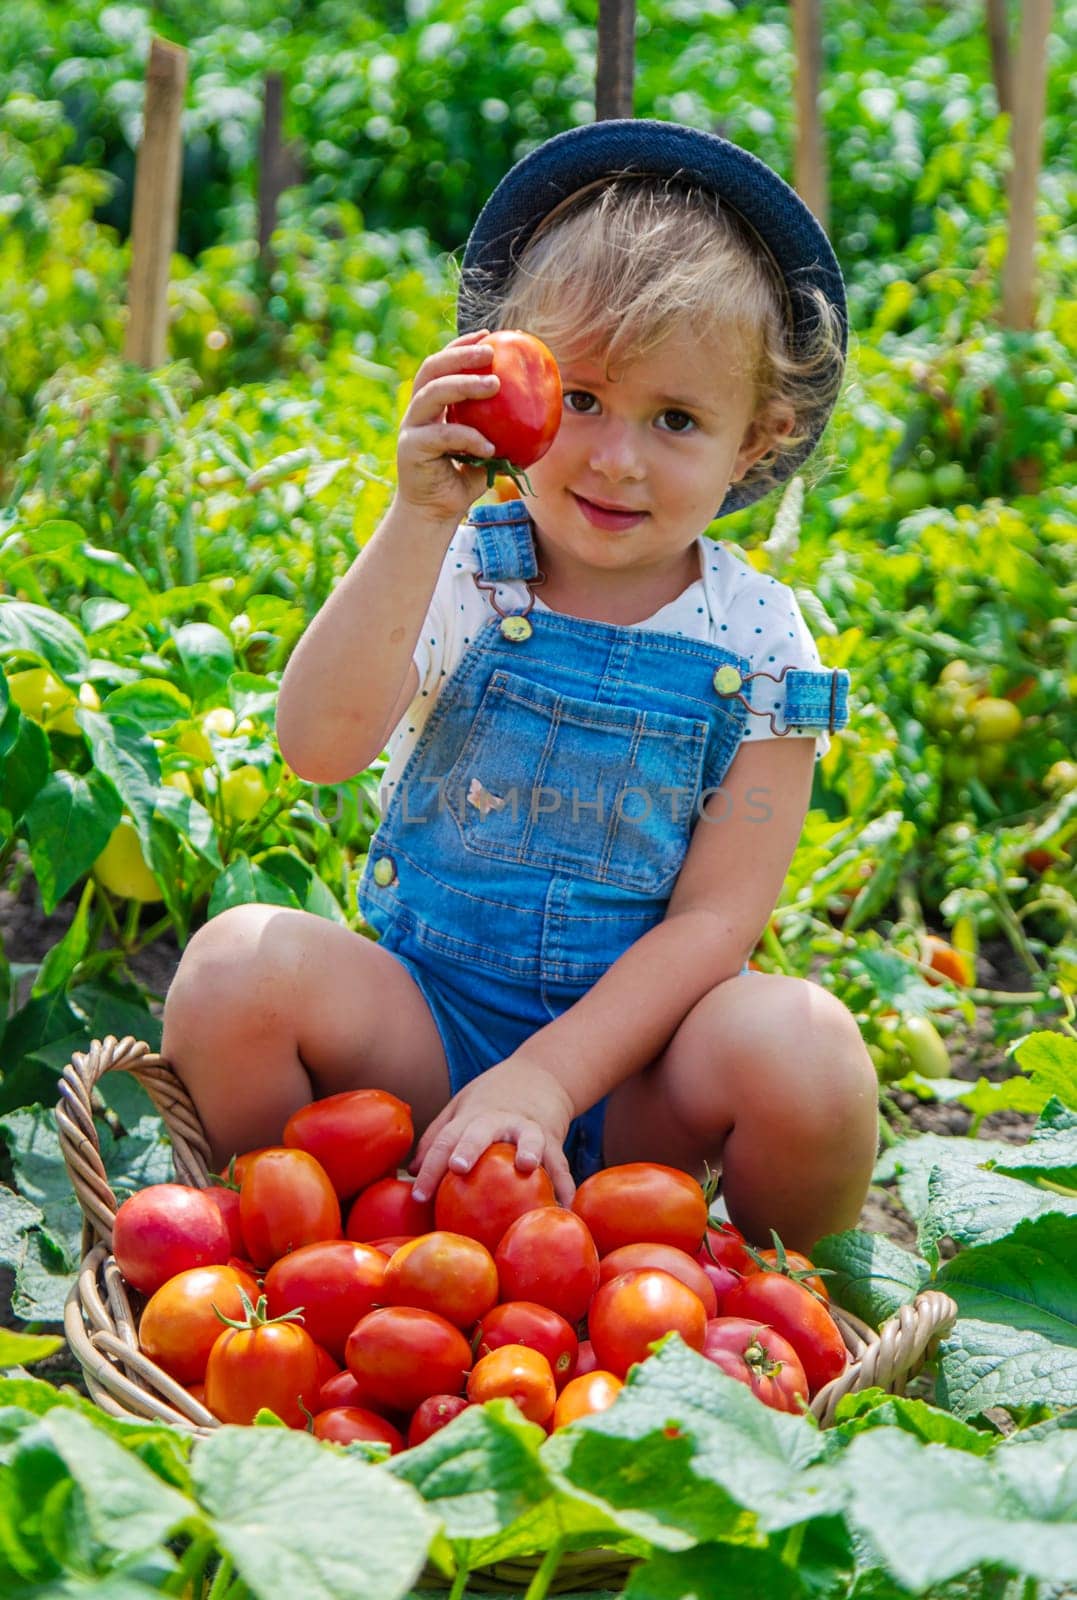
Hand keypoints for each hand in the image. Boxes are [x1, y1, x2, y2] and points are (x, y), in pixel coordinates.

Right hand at [394, 331, 500, 524]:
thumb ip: (501, 427)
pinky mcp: (410, 449)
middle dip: (459, 355)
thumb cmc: (464, 480)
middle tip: (490, 353)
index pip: (441, 365)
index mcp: (431, 406)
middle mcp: (417, 411)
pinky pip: (443, 435)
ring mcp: (411, 428)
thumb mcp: (487, 448)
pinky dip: (468, 437)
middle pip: (432, 370)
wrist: (436, 514)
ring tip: (495, 385)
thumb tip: (540, 405)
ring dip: (463, 384)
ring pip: (432, 394)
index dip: (461, 345)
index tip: (489, 335)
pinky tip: (490, 446)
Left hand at [410, 1057, 577, 1206]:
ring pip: (529, 1137)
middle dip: (469, 1148)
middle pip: (480, 1132)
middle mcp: (498, 1120)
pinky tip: (566, 1206)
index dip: (430, 1166)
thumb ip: (437, 1136)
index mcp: (471, 1116)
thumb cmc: (492, 1100)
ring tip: (525, 1166)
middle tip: (458, 1166)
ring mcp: (528, 1127)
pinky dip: (565, 1184)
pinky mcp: (554, 1137)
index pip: (444, 1139)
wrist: (542, 1075)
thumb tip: (413, 1171)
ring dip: (527, 1150)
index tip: (418, 1195)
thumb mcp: (460, 1108)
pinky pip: (561, 1163)